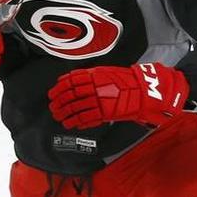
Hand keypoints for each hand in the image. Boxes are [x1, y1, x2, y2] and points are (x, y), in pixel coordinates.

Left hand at [48, 62, 190, 129]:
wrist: (143, 91)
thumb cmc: (125, 81)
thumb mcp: (105, 72)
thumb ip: (88, 76)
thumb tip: (69, 80)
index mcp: (94, 75)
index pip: (71, 81)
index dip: (59, 88)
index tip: (52, 93)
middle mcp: (95, 87)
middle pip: (71, 95)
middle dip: (59, 103)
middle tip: (53, 107)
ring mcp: (100, 100)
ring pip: (76, 108)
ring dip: (65, 114)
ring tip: (59, 118)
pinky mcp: (105, 112)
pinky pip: (86, 118)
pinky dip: (76, 122)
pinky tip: (71, 124)